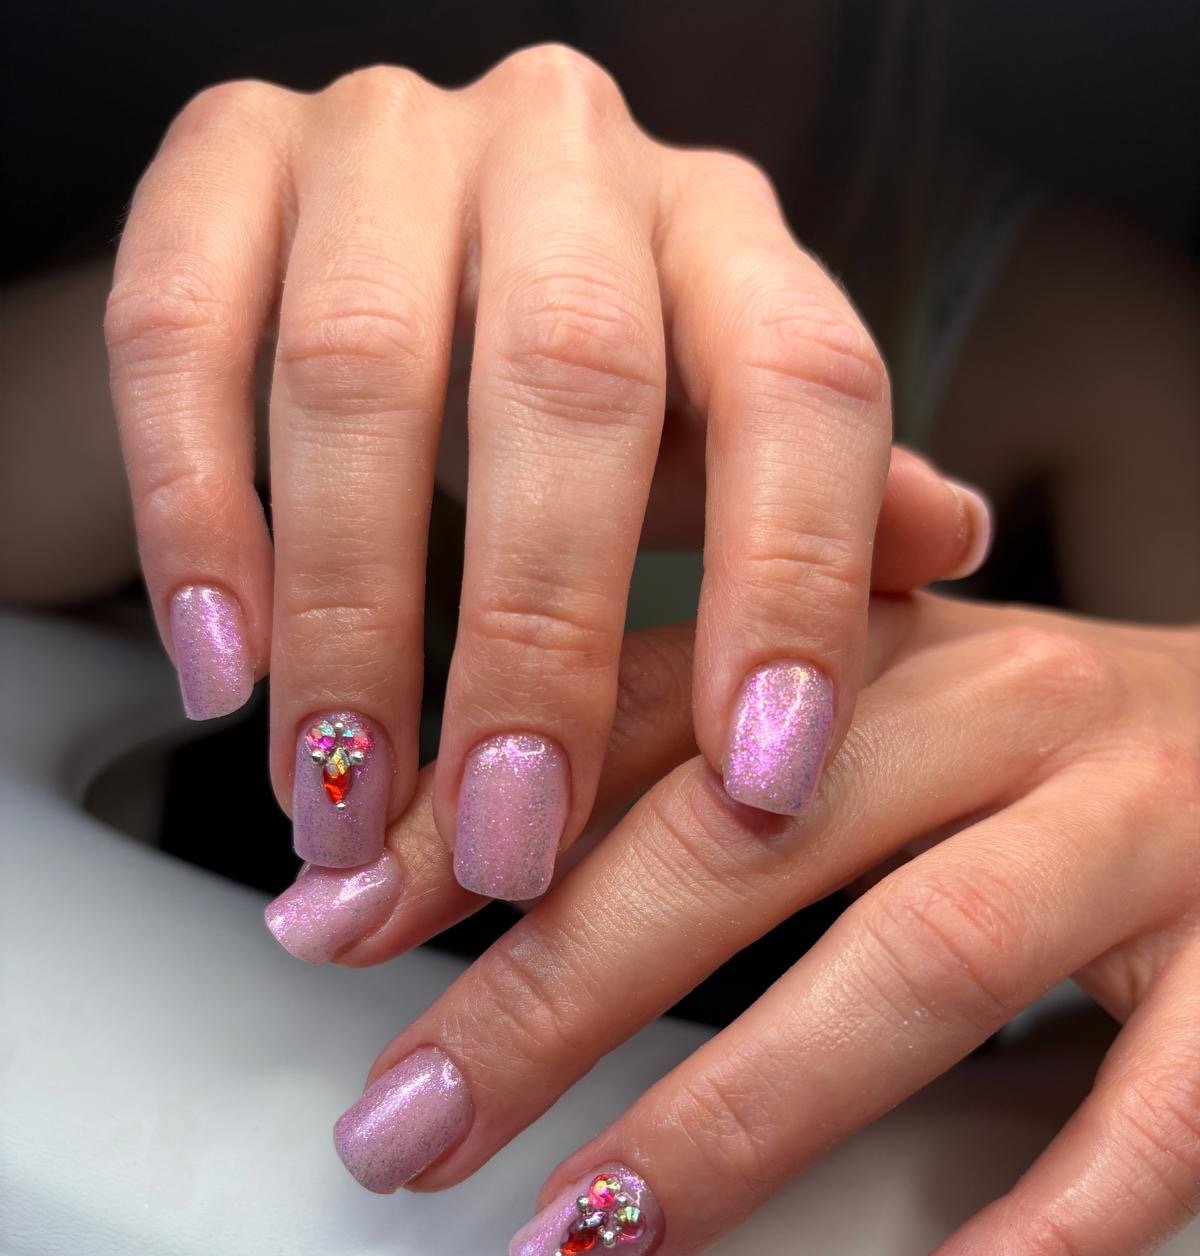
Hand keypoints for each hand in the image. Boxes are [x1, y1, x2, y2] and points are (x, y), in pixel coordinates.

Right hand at [106, 46, 987, 881]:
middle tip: (507, 840)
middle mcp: (571, 157)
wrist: (401, 226)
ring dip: (348, 618)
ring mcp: (389, 141)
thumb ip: (824, 493)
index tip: (761, 783)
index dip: (790, 584)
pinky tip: (225, 664)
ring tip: (343, 802)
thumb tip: (944, 537)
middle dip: (536, 641)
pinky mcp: (229, 156)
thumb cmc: (593, 368)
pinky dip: (193, 514)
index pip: (799, 384)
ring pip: (360, 369)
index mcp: (724, 229)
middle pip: (570, 385)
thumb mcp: (727, 431)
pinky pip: (179, 329)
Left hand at [319, 594, 1198, 1255]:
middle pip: (749, 841)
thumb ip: (689, 745)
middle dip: (554, 992)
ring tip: (586, 1245)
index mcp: (895, 642)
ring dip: (730, 1123)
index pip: (653, 711)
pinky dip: (1024, 1253)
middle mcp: (1016, 716)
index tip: (331, 928)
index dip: (483, 818)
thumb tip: (458, 834)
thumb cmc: (1054, 744)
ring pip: (915, 971)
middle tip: (412, 1121)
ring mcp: (1147, 841)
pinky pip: (1149, 1129)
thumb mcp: (874, 701)